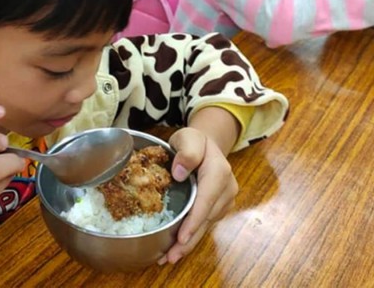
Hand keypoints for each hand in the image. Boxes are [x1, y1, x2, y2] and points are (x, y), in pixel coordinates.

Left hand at [158, 127, 237, 264]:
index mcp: (219, 171)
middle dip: (189, 240)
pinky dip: (192, 236)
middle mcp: (227, 188)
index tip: (182, 237)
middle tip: (169, 257)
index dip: (194, 220)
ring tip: (168, 257)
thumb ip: (186, 151)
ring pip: (206, 225)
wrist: (206, 144)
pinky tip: (177, 246)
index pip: (207, 200)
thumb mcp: (188, 137)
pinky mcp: (219, 207)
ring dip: (189, 242)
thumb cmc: (194, 141)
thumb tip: (179, 173)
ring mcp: (225, 199)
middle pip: (206, 218)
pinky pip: (205, 223)